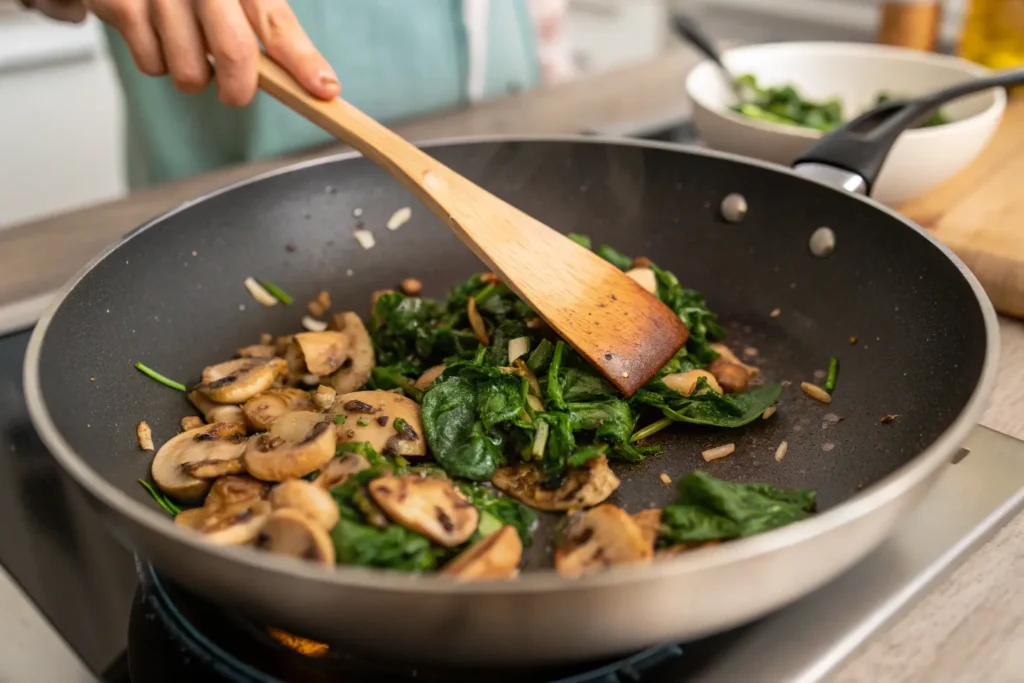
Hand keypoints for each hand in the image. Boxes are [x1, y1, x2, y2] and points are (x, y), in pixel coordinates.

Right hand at [28, 0, 340, 105]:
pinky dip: (157, 61)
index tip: (323, 89)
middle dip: (238, 89)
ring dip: (193, 76)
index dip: (302, 60)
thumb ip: (267, 26)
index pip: (276, 21)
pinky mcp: (122, 3)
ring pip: (189, 72)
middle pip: (234, 54)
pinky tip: (155, 33)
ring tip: (186, 49)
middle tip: (234, 93)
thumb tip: (315, 83)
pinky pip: (152, 64)